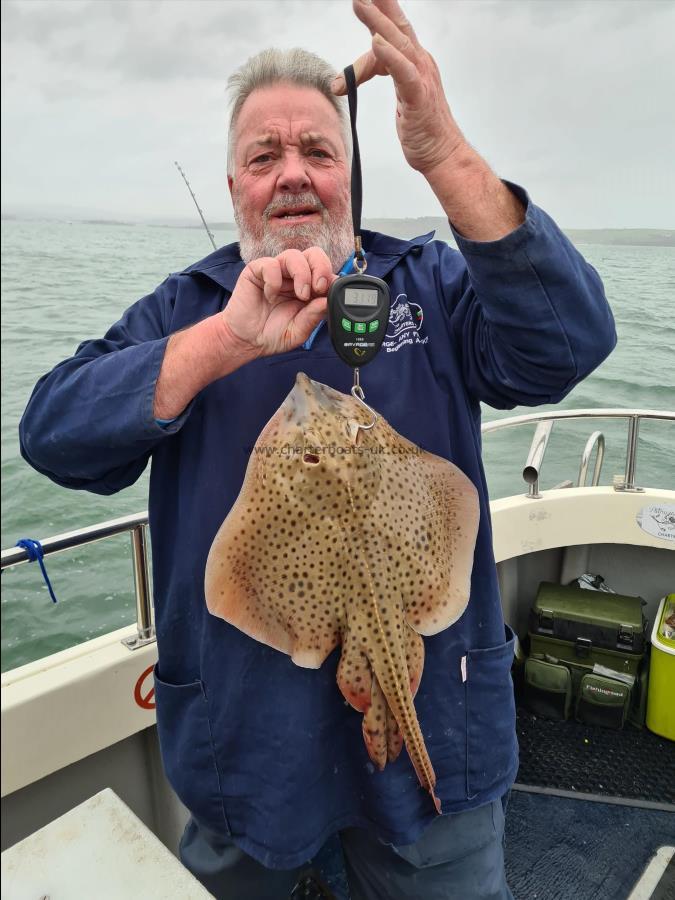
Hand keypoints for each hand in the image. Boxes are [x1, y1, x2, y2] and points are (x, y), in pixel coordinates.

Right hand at [221, 248, 336, 357]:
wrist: (245, 341)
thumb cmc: (271, 334)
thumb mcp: (298, 331)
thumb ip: (313, 316)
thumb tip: (327, 301)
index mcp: (308, 289)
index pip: (325, 272)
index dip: (331, 279)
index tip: (331, 294)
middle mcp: (293, 277)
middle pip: (314, 254)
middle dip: (321, 268)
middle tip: (319, 288)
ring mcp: (276, 272)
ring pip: (294, 255)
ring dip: (302, 274)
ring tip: (300, 295)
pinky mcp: (257, 271)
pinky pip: (270, 264)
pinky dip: (274, 280)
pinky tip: (270, 296)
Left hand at [332, 0, 465, 175]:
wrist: (444, 154)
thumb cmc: (423, 128)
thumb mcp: (398, 98)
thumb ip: (377, 79)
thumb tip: (341, 81)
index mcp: (416, 62)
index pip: (391, 35)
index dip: (374, 18)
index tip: (360, 3)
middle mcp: (421, 64)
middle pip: (398, 26)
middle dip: (380, 4)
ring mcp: (422, 78)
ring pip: (398, 43)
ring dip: (377, 22)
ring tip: (359, 3)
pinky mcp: (419, 97)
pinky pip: (404, 72)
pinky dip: (389, 56)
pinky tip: (375, 42)